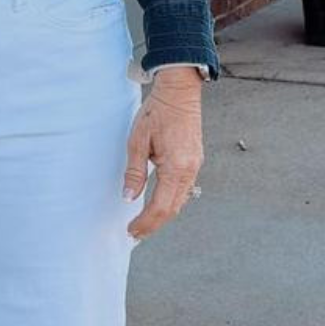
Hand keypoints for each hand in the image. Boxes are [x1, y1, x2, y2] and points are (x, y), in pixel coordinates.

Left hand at [122, 74, 203, 239]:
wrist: (179, 92)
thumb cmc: (157, 112)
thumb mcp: (137, 141)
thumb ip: (134, 172)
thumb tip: (129, 197)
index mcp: (176, 167)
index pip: (160, 206)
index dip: (145, 223)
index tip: (131, 231)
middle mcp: (190, 170)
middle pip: (173, 209)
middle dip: (153, 224)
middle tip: (135, 233)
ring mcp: (195, 166)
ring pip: (180, 201)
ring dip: (163, 214)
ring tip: (144, 222)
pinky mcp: (195, 161)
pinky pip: (184, 189)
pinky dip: (171, 201)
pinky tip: (158, 203)